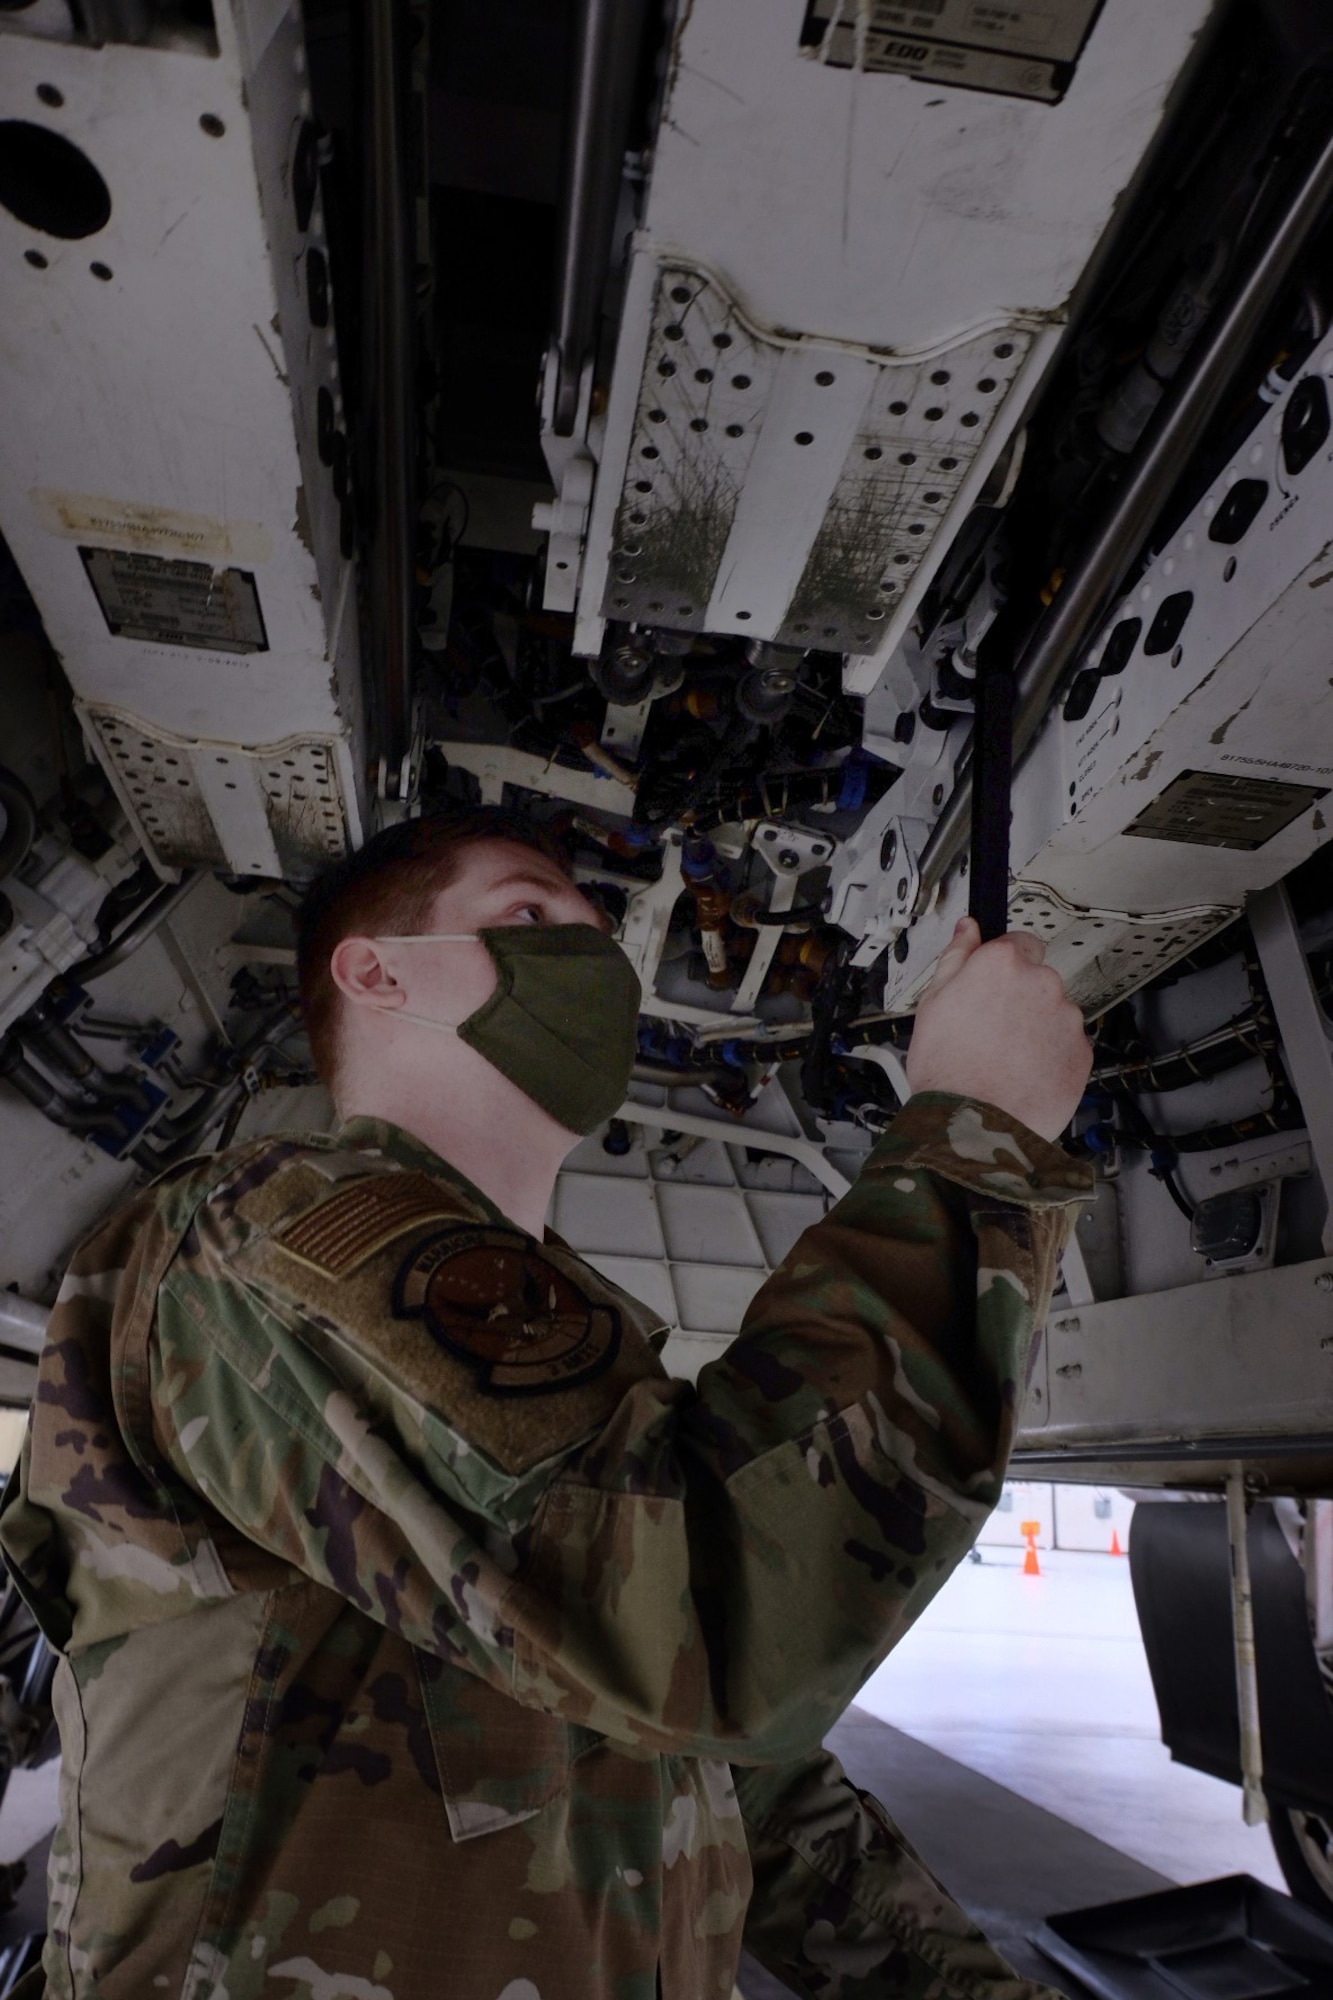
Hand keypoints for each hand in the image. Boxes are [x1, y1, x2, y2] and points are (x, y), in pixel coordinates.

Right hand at [905, 918, 1092, 1141]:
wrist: (973, 1125)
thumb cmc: (947, 1069)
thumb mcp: (932, 1003)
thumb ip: (956, 957)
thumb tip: (968, 928)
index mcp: (1003, 964)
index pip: (1019, 942)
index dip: (1004, 965)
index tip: (994, 984)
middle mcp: (1042, 983)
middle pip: (1037, 980)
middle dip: (1020, 999)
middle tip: (991, 1030)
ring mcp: (1066, 1019)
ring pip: (1054, 1014)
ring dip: (1037, 1029)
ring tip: (1005, 1059)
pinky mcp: (1082, 1052)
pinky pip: (1068, 1046)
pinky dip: (1052, 1056)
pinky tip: (1023, 1074)